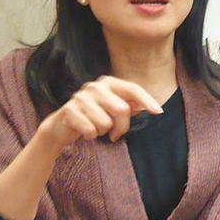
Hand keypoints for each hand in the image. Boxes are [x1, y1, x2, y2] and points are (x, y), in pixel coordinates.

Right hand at [36, 75, 162, 147]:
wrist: (61, 126)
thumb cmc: (92, 117)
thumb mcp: (112, 110)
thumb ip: (131, 106)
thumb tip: (152, 106)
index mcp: (108, 83)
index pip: (132, 89)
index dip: (147, 100)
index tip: (158, 112)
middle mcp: (95, 86)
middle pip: (122, 109)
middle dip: (121, 127)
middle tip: (114, 133)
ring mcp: (81, 97)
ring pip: (106, 123)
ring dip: (102, 132)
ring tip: (94, 127)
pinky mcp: (69, 110)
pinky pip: (91, 131)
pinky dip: (90, 136)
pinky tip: (84, 131)